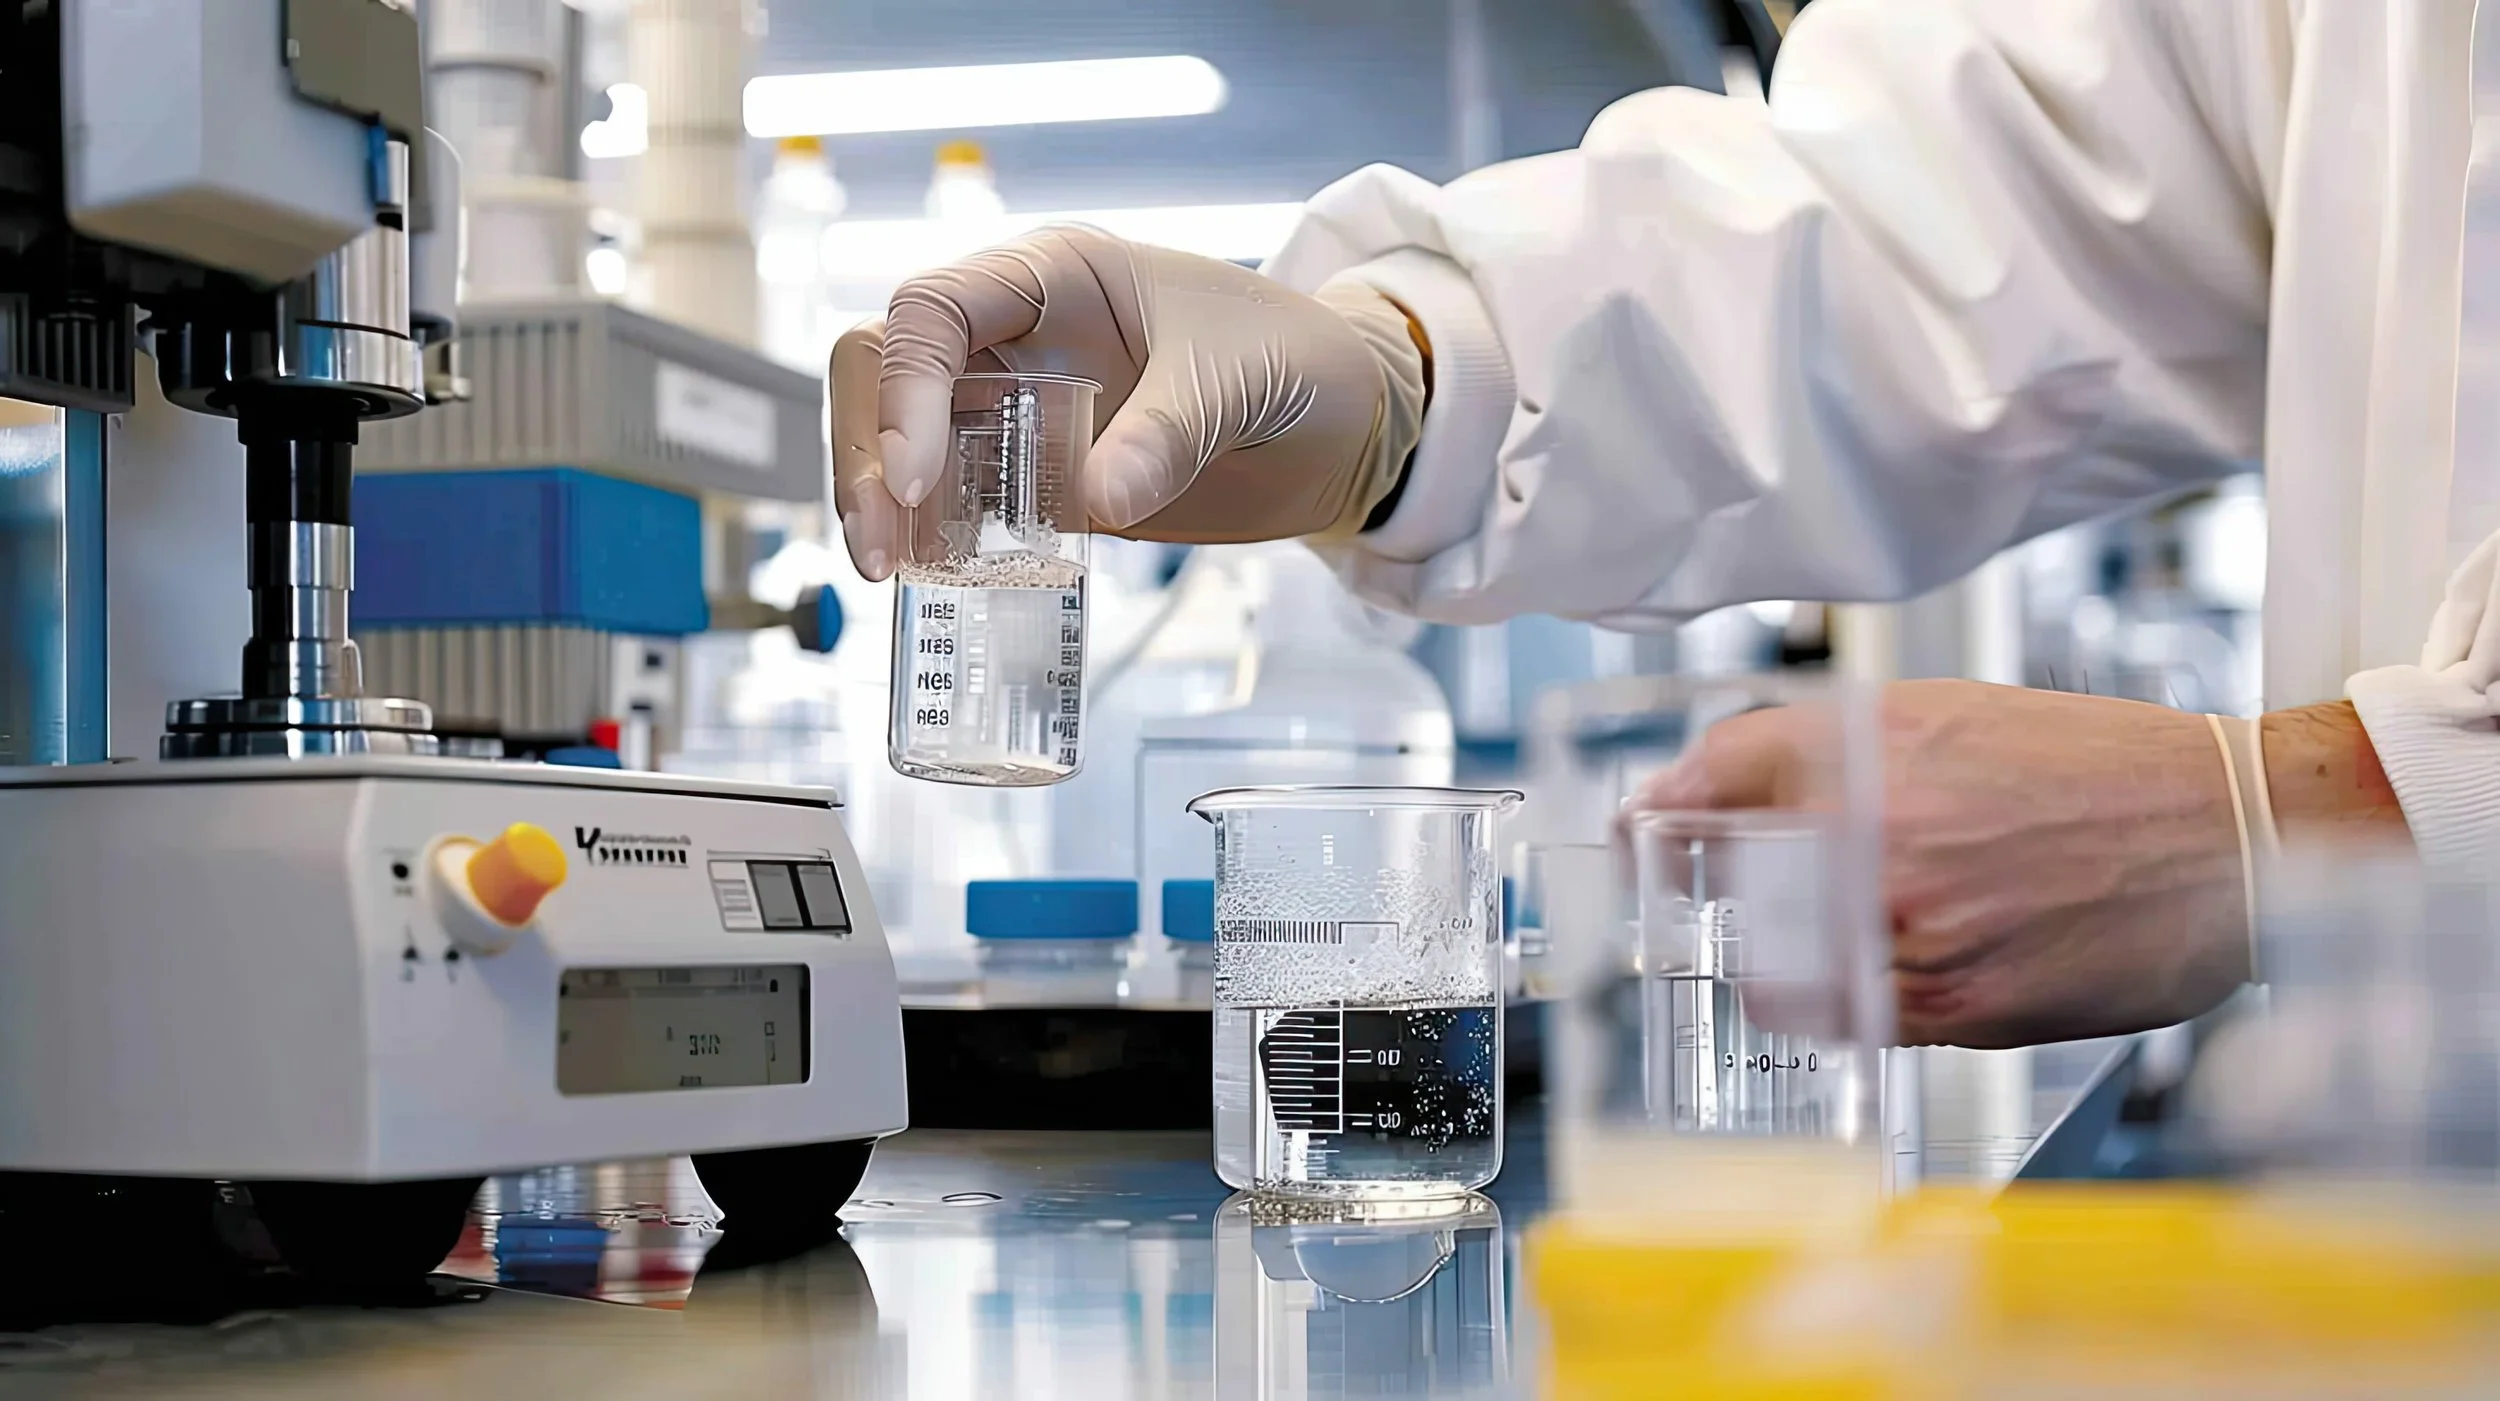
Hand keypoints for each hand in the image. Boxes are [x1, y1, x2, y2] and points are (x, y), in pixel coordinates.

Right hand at [829, 225, 1425, 579]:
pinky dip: (929, 539)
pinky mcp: (1034, 477)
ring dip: (880, 501)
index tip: (916, 479)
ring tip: (892, 576)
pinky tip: (932, 581)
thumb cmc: (1296, 362)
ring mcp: (1016, 407)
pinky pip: (953, 501)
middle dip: (867, 453)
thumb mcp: (1240, 382)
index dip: (905, 389)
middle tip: (882, 549)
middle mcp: (1014, 336)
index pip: (932, 310)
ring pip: (901, 438)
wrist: (1342, 427)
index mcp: (1050, 277)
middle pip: (884, 371)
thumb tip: (1096, 500)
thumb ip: (1168, 433)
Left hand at [1632, 681, 2402, 1047]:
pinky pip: (1854, 1017)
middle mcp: (1878, 833)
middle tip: (1729, 890)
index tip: (1648, 829)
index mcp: (1875, 745)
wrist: (2228, 840)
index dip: (1667, 806)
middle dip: (1719, 886)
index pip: (1719, 772)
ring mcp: (1911, 928)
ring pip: (1782, 963)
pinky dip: (1850, 999)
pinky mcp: (1954, 1007)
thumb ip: (1831, 749)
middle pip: (1733, 874)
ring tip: (1842, 934)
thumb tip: (1719, 788)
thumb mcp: (1951, 716)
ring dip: (1783, 955)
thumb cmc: (2100, 770)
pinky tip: (1894, 967)